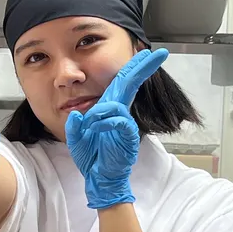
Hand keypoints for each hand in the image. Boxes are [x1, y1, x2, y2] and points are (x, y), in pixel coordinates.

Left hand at [66, 48, 168, 208]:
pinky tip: (96, 129)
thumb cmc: (91, 157)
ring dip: (99, 112)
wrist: (98, 178)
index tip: (147, 53)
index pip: (122, 83)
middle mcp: (119, 113)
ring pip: (115, 104)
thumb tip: (77, 115)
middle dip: (143, 67)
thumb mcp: (76, 139)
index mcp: (108, 108)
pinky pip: (119, 120)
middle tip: (157, 53)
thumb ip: (75, 126)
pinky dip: (105, 122)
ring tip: (90, 127)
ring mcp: (125, 124)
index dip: (134, 67)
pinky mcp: (128, 136)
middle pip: (131, 83)